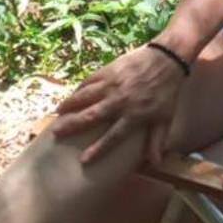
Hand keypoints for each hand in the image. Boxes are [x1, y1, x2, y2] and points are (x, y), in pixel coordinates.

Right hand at [55, 44, 184, 165]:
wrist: (166, 59)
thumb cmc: (167, 92)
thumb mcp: (165, 118)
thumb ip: (157, 140)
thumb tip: (155, 163)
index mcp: (134, 116)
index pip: (113, 137)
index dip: (98, 149)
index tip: (83, 160)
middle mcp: (119, 101)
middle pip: (91, 116)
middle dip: (72, 126)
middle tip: (56, 134)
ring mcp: (111, 85)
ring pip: (85, 97)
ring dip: (69, 105)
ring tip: (56, 114)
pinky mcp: (108, 71)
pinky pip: (89, 81)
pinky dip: (78, 89)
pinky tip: (70, 95)